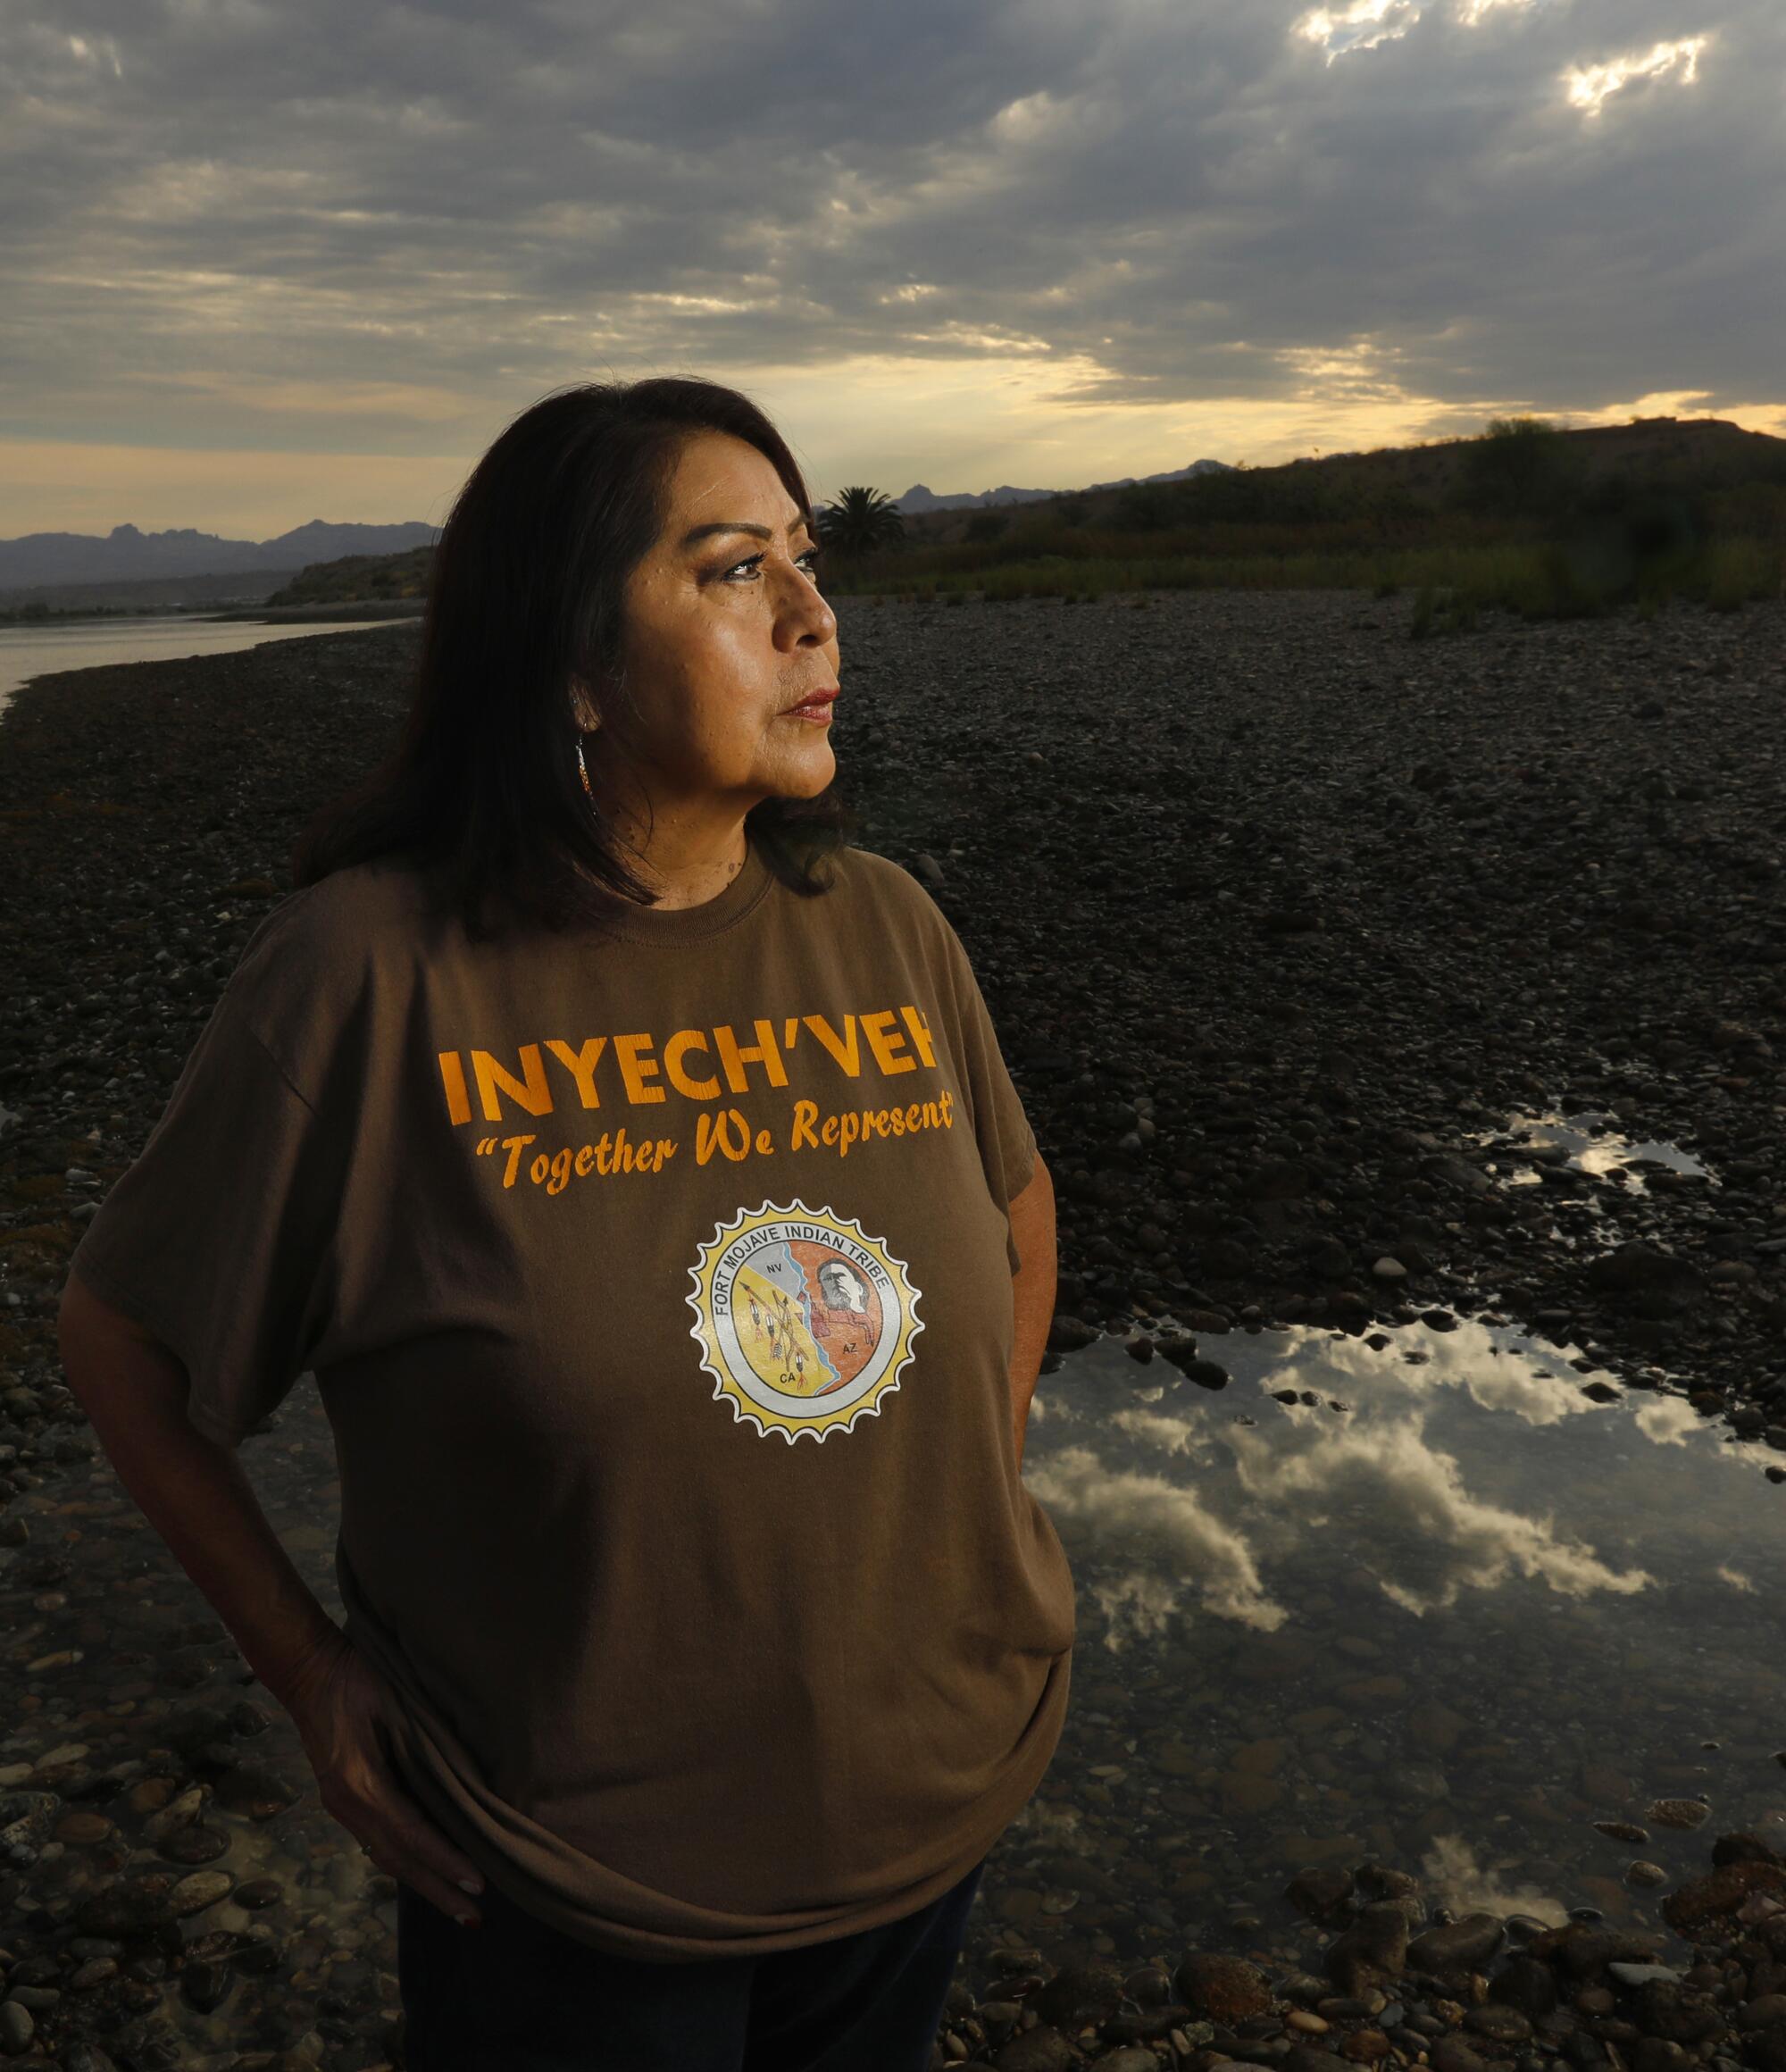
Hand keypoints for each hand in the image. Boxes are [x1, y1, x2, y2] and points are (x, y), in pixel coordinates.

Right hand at [284, 1629, 487, 1926]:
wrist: (310, 1671)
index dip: (445, 1862)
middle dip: (437, 1889)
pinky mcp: (343, 1800)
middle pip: (397, 1859)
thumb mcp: (394, 1702)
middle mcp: (347, 1805)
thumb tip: (467, 1779)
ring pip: (386, 1856)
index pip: (411, 1835)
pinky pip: (378, 1841)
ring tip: (457, 1906)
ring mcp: (341, 1806)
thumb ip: (424, 1741)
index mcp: (359, 1784)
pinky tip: (427, 1872)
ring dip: (422, 1882)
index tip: (476, 1885)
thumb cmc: (359, 1677)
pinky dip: (407, 1861)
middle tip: (474, 1918)